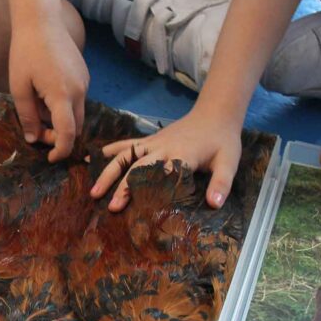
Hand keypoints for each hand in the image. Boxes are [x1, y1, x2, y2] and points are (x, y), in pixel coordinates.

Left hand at [11, 19, 89, 162]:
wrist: (41, 20)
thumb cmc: (25, 52)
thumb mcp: (19, 88)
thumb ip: (28, 116)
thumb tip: (33, 139)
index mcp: (62, 95)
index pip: (68, 134)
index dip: (61, 150)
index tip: (51, 158)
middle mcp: (80, 90)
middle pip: (76, 127)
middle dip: (59, 136)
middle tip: (36, 132)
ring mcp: (85, 82)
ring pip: (77, 114)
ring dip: (60, 120)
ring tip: (37, 107)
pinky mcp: (84, 75)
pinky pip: (77, 100)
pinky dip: (64, 107)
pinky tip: (46, 93)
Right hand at [90, 108, 240, 210]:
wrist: (215, 113)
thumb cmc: (222, 141)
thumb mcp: (229, 162)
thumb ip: (221, 183)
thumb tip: (215, 204)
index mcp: (181, 155)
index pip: (159, 173)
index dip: (146, 188)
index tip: (132, 206)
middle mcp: (162, 148)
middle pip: (137, 167)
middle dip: (122, 187)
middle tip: (110, 207)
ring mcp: (153, 143)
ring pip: (125, 156)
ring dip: (108, 172)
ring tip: (94, 191)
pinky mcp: (149, 140)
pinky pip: (125, 145)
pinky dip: (108, 151)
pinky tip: (92, 159)